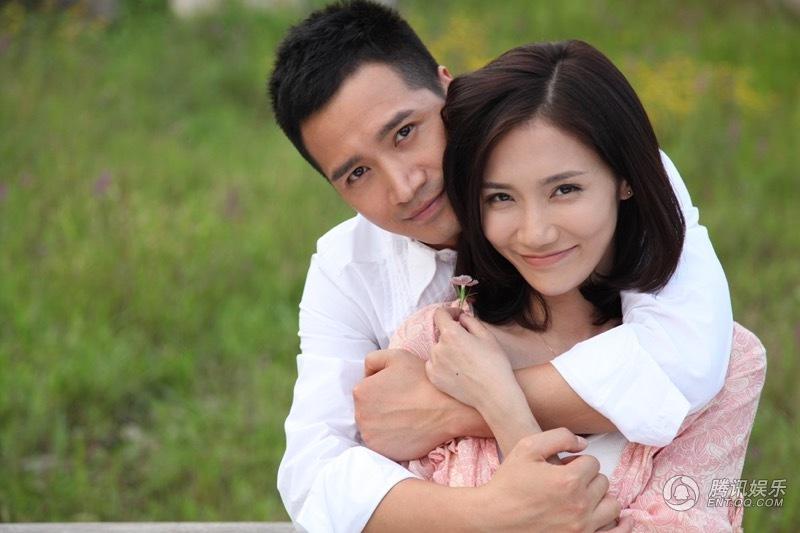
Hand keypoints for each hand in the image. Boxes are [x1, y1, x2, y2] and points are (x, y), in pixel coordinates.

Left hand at [353, 349, 483, 460]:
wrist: (447, 409)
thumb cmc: (423, 380)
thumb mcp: (396, 356)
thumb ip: (373, 360)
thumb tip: (366, 374)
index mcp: (361, 392)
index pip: (365, 390)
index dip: (381, 389)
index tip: (397, 391)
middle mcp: (360, 415)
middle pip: (366, 410)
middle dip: (380, 407)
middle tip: (402, 404)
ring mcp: (370, 436)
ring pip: (372, 428)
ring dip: (383, 424)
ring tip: (405, 417)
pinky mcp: (382, 451)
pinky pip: (381, 444)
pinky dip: (390, 439)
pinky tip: (405, 429)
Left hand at [426, 307, 516, 411]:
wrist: (494, 394)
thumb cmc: (494, 364)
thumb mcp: (487, 336)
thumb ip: (470, 321)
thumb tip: (460, 318)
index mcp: (451, 334)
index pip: (439, 314)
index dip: (450, 312)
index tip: (458, 317)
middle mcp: (438, 348)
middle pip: (440, 333)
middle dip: (452, 334)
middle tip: (468, 343)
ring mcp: (434, 364)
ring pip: (437, 349)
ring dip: (447, 349)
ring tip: (465, 360)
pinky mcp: (433, 378)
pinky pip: (434, 364)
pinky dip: (442, 363)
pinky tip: (458, 370)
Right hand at [474, 428, 622, 531]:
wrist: (494, 516)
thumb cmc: (509, 482)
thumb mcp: (527, 447)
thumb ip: (559, 436)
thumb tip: (584, 444)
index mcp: (569, 480)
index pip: (592, 462)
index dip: (577, 461)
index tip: (562, 467)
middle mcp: (579, 505)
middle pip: (603, 482)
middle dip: (587, 478)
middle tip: (567, 482)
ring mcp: (581, 527)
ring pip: (611, 506)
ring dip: (599, 498)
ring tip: (580, 498)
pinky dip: (620, 525)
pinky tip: (621, 520)